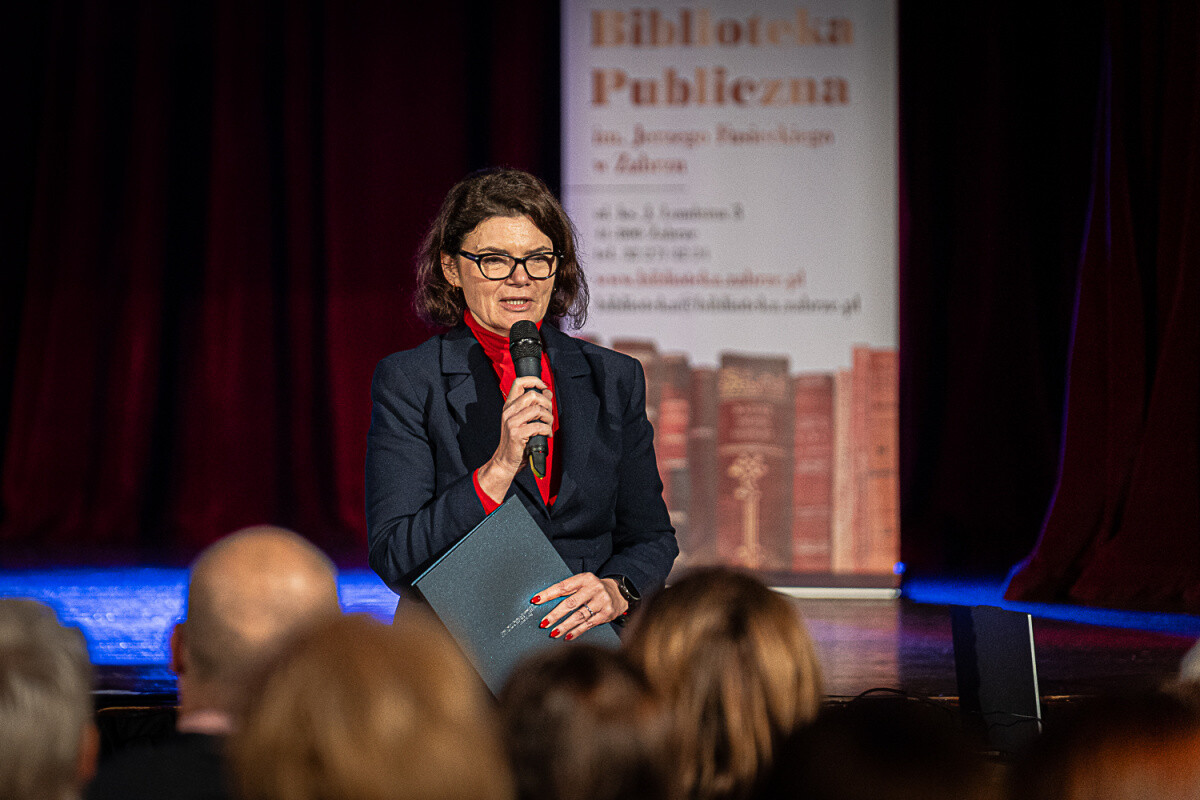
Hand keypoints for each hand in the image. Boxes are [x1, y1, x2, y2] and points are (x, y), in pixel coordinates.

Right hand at [476, 376, 552, 501]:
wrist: (505, 461)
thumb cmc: (516, 441)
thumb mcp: (523, 420)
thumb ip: (534, 406)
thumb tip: (547, 392)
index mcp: (509, 406)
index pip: (519, 382)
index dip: (534, 380)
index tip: (544, 386)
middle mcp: (508, 411)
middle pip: (532, 395)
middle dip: (547, 403)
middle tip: (549, 414)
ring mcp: (511, 422)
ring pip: (537, 410)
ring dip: (549, 418)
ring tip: (549, 426)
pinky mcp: (516, 434)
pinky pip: (538, 426)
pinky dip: (547, 430)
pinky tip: (546, 435)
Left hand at [531, 573, 626, 640]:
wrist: (619, 593)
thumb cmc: (593, 589)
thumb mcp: (583, 583)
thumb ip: (568, 591)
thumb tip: (544, 602)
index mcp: (585, 578)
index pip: (563, 586)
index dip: (548, 594)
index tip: (536, 600)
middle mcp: (594, 588)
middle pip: (571, 603)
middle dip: (555, 614)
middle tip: (544, 623)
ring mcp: (602, 601)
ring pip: (579, 616)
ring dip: (564, 626)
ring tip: (553, 633)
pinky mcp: (607, 614)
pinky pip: (588, 624)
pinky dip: (576, 632)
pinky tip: (567, 636)